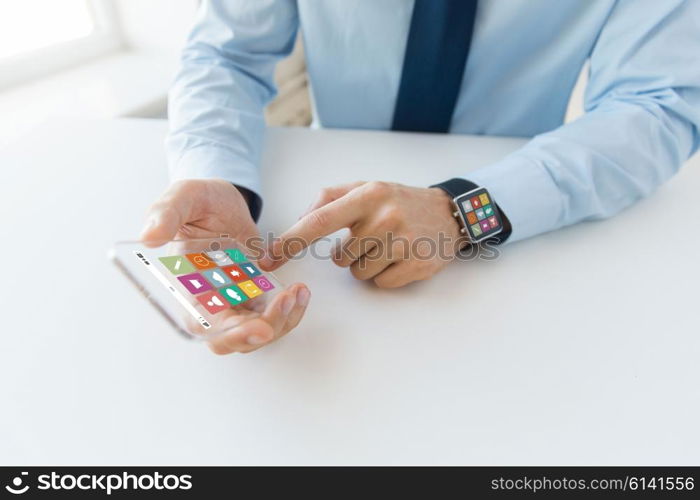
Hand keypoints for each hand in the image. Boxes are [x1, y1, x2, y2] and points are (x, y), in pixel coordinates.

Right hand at [141, 179, 310, 353]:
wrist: (223, 202)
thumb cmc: (199, 201)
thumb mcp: (183, 197)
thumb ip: (166, 214)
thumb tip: (149, 236)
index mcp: (186, 285)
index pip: (204, 325)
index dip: (231, 333)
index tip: (260, 329)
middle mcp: (209, 301)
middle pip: (234, 339)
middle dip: (265, 329)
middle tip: (287, 303)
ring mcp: (233, 301)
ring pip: (257, 332)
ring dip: (282, 319)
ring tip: (298, 292)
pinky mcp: (254, 296)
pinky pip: (273, 317)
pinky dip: (290, 310)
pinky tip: (300, 291)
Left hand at [260, 181, 464, 287]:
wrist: (448, 214)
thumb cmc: (398, 202)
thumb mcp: (365, 189)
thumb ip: (328, 200)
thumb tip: (299, 222)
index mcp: (368, 195)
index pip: (320, 220)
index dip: (292, 240)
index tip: (269, 256)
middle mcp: (385, 216)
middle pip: (339, 257)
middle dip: (348, 253)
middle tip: (372, 238)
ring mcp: (403, 241)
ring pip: (358, 273)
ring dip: (366, 265)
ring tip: (387, 246)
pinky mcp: (417, 264)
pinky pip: (380, 283)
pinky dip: (384, 275)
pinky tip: (400, 258)